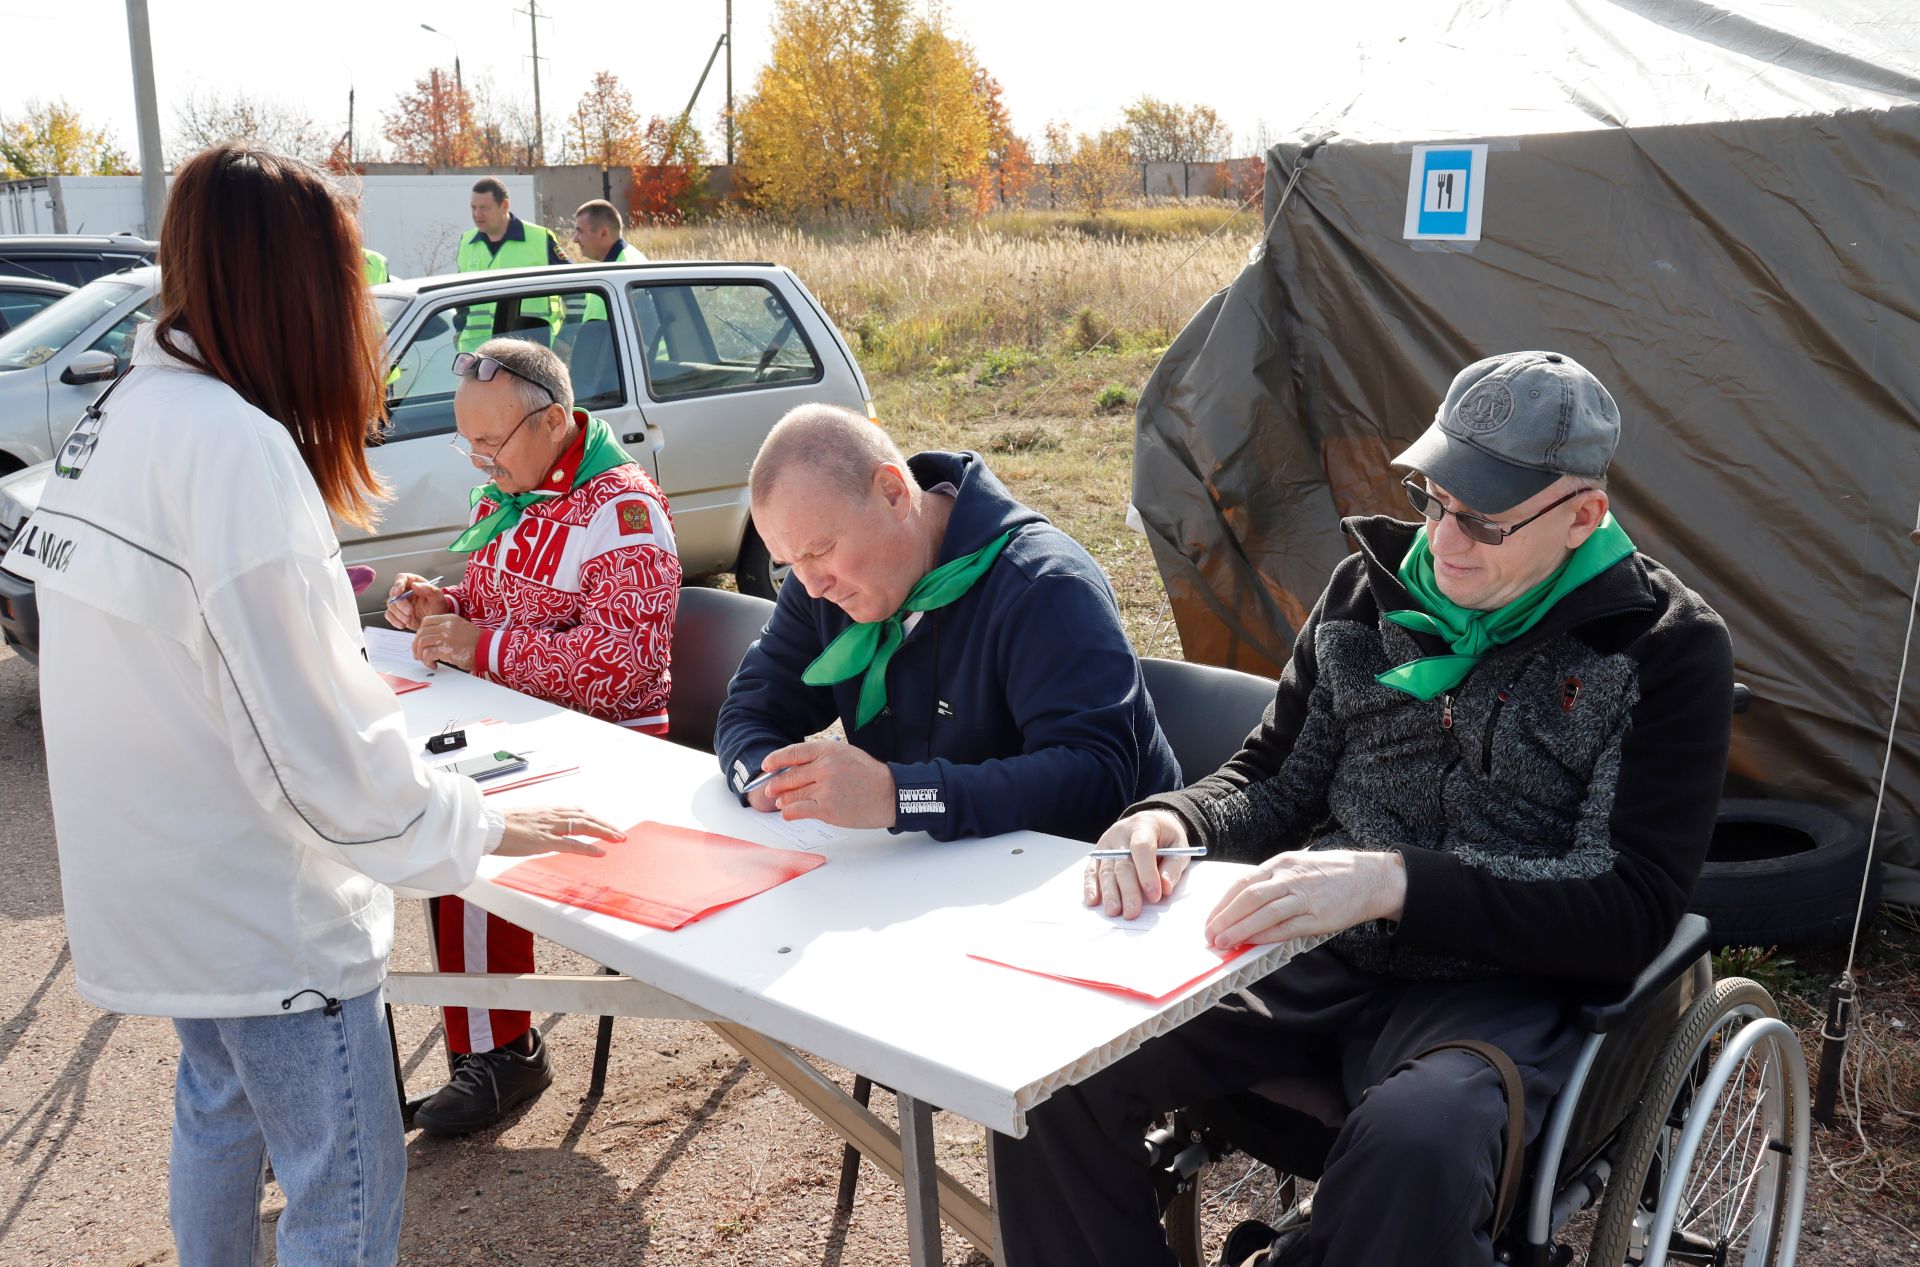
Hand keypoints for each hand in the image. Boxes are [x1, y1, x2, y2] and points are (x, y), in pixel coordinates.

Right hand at [385, 573, 452, 630]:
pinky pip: (389, 615)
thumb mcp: (438, 598)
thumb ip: (430, 590)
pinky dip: (394, 620)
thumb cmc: (439, 607)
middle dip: (400, 604)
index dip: (398, 584)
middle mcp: (405, 591)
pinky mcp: (398, 613)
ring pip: (391, 605)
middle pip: (394, 593)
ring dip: (398, 614)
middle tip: (410, 612)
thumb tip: (415, 585)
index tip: (399, 592)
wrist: (437, 623)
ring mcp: (400, 602)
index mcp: (415, 583)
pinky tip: (402, 625)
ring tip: (409, 620)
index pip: (402, 578)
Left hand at [413, 613, 480, 670]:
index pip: (426, 622)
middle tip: (418, 654)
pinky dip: (427, 661)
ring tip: (426, 661)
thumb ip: (446, 630)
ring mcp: (445, 636)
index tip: (420, 641)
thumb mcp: (461, 629)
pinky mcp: (445, 649)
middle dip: (416, 646)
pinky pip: (427, 654)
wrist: (488, 649)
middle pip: (421, 633)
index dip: (420, 633)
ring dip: (421, 655)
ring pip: (422, 643)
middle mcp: (446, 626)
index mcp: (449, 619)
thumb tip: (431, 640)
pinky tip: (433, 665)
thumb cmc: (477, 643)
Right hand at [494, 807, 624, 857]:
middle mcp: (551, 815)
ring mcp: (549, 827)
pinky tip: (601, 852)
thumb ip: (537, 823)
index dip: (593, 818)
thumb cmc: (499, 824)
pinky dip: (588, 848)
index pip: (577, 811)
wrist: (486, 826)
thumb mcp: (523, 820)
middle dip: (605, 825)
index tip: (605, 824)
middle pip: (586, 817)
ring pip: (584, 826)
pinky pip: (572, 844)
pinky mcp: (544, 840)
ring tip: (618, 839)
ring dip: (604, 832)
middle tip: (620, 833)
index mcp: (546, 810)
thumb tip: (543, 831)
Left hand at [759, 740, 896, 828]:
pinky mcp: (827, 809)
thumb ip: (822, 759)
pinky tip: (788, 813)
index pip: (793, 753)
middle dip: (776, 784)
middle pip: (789, 776)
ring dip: (783, 799)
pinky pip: (797, 810)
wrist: (890, 794)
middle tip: (771, 789)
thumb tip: (797, 768)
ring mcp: (825, 789)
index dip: (775, 759)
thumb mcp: (846, 755)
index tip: (766, 766)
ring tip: (781, 802)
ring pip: (792, 795)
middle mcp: (825, 767)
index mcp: (829, 750)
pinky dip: (789, 812)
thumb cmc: (870, 775)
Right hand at [1083, 810, 1191, 919]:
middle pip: (1122, 863)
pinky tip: (1093, 901)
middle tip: (1132, 912)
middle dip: (1128, 890)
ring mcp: (1107, 843)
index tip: (1154, 896)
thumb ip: (1173, 867)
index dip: (1147, 872)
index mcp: (1144, 825)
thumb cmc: (1165, 837)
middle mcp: (1121, 832)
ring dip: (1110, 893)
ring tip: (1114, 911)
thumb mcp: (1178, 846)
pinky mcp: (1098, 854)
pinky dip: (1091, 886)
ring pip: (1106, 870)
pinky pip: (1091, 871)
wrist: (1149, 823)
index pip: (1142, 847)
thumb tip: (1165, 887)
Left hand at [1204, 849, 1406, 948]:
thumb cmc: (1332, 873)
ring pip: (1263, 914)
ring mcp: (1304, 898)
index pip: (1243, 883)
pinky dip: (1264, 937)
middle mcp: (1289, 878)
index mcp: (1281, 864)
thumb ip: (1273, 880)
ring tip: (1222, 943)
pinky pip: (1285, 928)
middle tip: (1209, 934)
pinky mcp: (1317, 917)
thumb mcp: (1298, 865)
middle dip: (1224, 918)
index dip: (1223, 903)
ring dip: (1239, 930)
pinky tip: (1250, 944)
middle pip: (1248, 898)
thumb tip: (1244, 900)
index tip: (1210, 918)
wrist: (1370, 878)